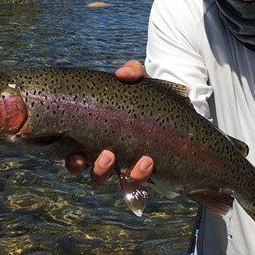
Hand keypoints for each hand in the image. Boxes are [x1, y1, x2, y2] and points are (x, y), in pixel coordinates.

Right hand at [64, 61, 153, 182]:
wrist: (182, 119)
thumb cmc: (151, 100)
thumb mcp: (143, 83)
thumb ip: (133, 72)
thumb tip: (122, 74)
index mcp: (98, 134)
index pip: (75, 152)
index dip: (72, 158)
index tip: (77, 156)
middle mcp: (108, 154)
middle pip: (90, 170)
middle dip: (96, 167)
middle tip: (107, 155)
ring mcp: (125, 165)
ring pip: (109, 178)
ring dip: (112, 172)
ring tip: (121, 159)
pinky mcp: (143, 172)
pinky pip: (135, 182)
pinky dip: (139, 174)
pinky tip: (147, 162)